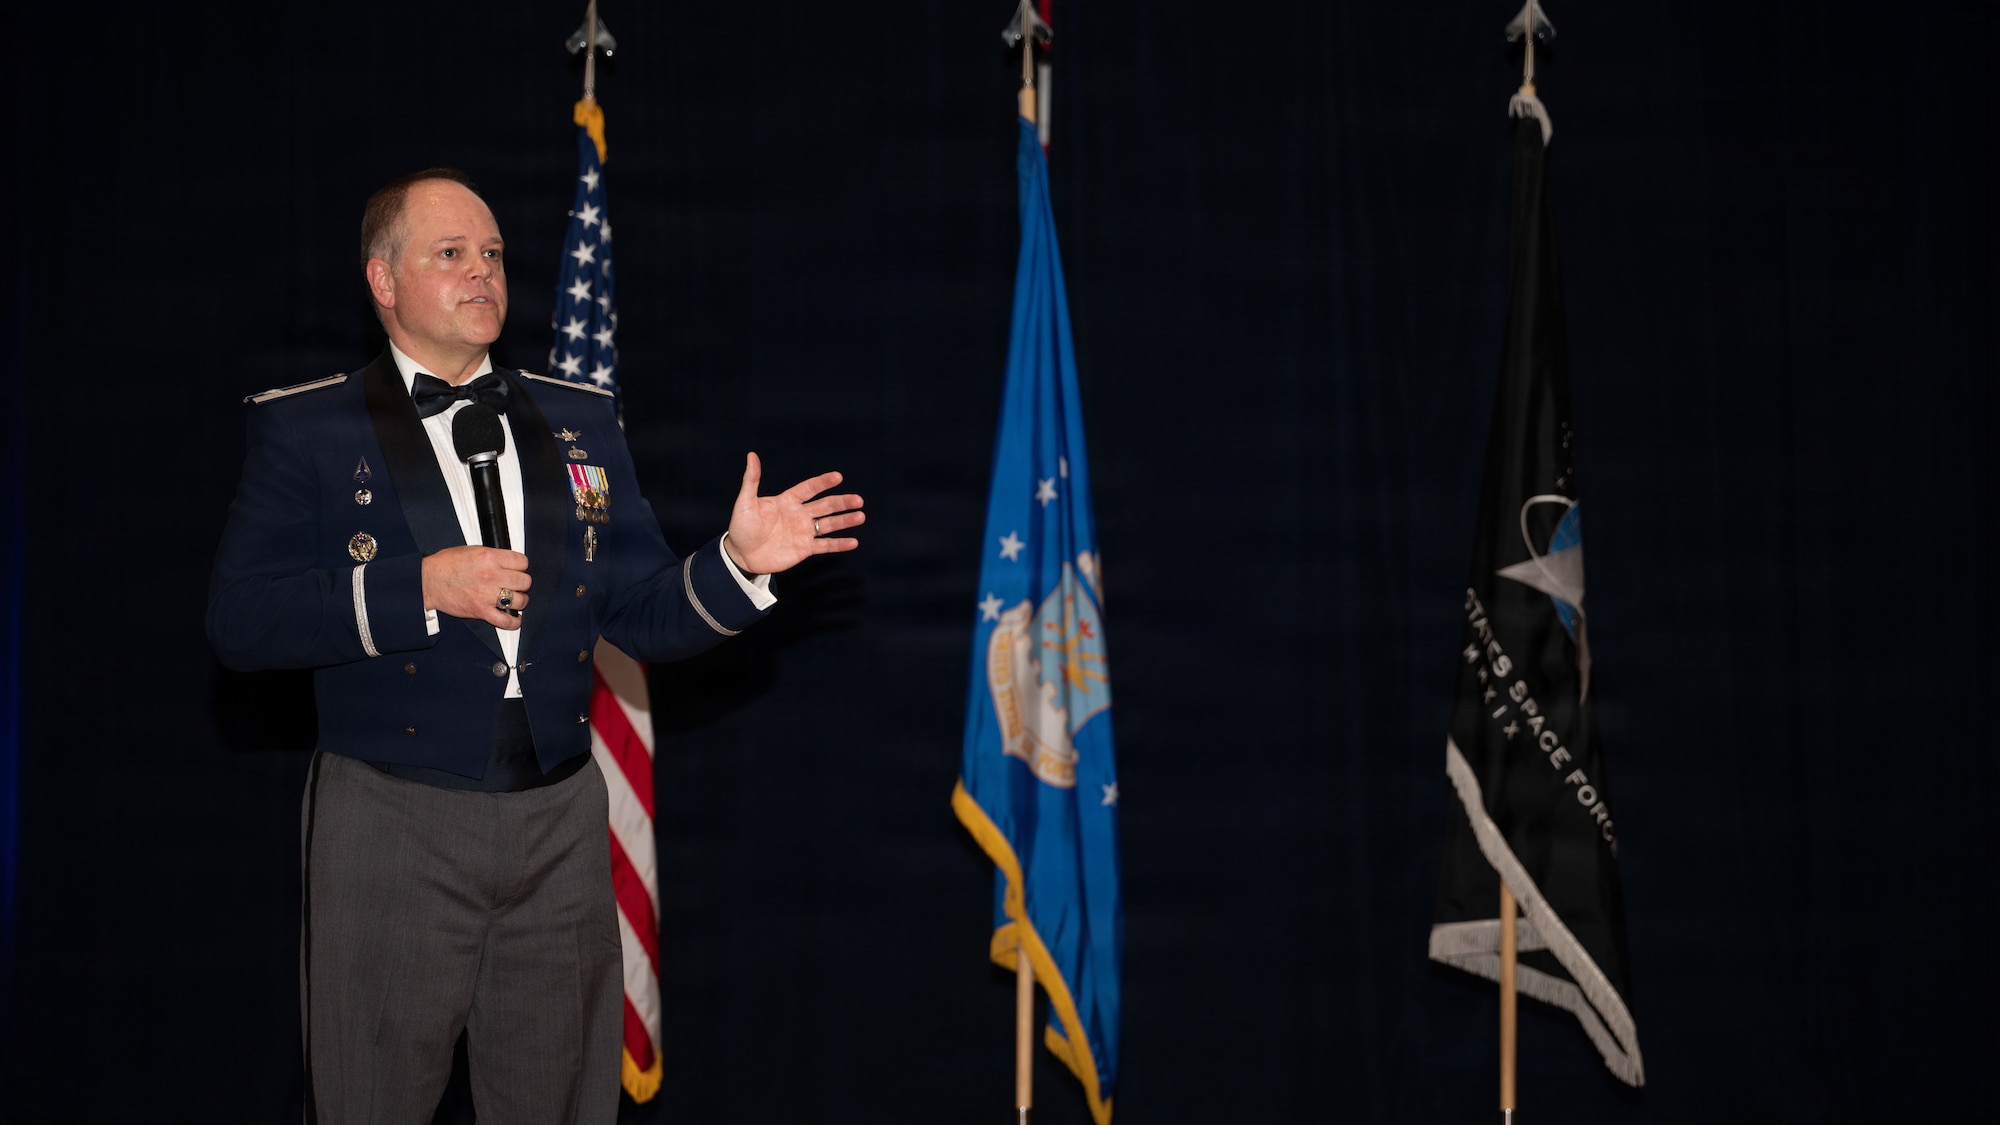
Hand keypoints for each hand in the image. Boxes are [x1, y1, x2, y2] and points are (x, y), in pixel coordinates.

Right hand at [422, 546, 531, 629]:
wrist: (427, 581)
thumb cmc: (445, 565)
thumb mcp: (472, 551)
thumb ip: (493, 556)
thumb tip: (507, 561)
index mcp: (489, 557)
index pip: (522, 561)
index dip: (521, 566)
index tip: (518, 569)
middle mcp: (491, 575)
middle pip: (524, 581)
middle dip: (521, 582)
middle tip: (515, 584)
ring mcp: (487, 594)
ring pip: (520, 600)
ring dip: (519, 600)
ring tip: (514, 599)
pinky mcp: (481, 611)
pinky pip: (506, 621)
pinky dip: (514, 622)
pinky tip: (514, 618)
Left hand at [722, 452, 864, 574]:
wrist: (741, 555)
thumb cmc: (741, 527)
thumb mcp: (745, 502)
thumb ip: (751, 480)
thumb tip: (752, 455)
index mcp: (787, 501)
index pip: (809, 488)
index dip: (822, 482)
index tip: (838, 477)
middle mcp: (799, 514)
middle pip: (825, 505)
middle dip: (842, 502)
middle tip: (858, 500)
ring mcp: (803, 532)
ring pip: (829, 524)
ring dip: (845, 521)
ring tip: (860, 516)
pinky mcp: (804, 549)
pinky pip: (825, 545)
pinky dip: (839, 544)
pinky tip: (853, 542)